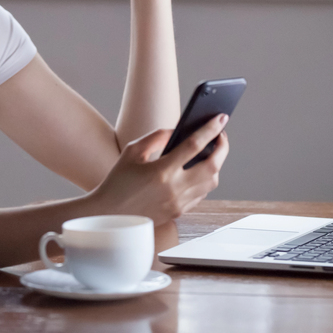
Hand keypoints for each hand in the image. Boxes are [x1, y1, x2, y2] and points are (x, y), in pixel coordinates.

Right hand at [89, 113, 229, 224]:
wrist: (110, 214)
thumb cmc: (118, 181)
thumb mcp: (132, 151)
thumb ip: (157, 137)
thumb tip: (179, 129)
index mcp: (162, 171)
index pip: (194, 145)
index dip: (211, 129)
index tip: (221, 117)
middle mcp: (174, 188)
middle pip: (212, 165)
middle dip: (223, 147)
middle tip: (221, 135)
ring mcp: (179, 203)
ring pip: (211, 182)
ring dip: (216, 164)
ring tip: (212, 152)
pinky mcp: (179, 212)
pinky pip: (202, 194)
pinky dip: (205, 180)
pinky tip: (200, 170)